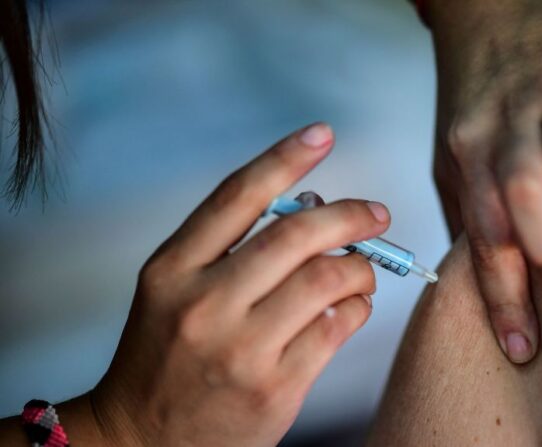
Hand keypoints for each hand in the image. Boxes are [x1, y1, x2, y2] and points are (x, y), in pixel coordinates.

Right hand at [88, 123, 389, 445]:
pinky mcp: (274, 388)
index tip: (322, 134)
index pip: (237, 196)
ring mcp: (239, 349)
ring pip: (326, 280)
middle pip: (295, 234)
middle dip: (349, 215)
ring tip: (362, 270)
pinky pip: (336, 329)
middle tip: (376, 214)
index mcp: (172, 269)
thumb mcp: (173, 290)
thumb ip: (229, 247)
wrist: (142, 438)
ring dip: (360, 267)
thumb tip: (313, 205)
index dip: (285, 158)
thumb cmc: (166, 354)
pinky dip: (356, 309)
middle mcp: (203, 303)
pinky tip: (350, 307)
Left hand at [425, 0, 541, 362]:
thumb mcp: (452, 152)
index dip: (501, 297)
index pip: (483, 232)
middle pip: (524, 191)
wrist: (497, 7)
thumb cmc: (478, 94)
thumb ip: (466, 210)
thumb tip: (479, 280)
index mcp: (469, 149)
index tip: (520, 348)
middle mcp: (509, 123)